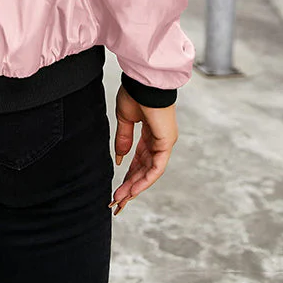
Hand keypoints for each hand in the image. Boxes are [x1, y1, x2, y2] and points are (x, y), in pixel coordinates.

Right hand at [108, 84, 177, 215]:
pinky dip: (144, 179)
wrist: (144, 81)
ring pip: (150, 172)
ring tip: (120, 199)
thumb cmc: (135, 93)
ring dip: (134, 187)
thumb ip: (123, 139)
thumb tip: (119, 158)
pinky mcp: (166, 143)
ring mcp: (164, 142)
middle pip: (144, 170)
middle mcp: (159, 141)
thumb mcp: (124, 119)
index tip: (117, 187)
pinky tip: (133, 189)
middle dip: (129, 186)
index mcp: (150, 134)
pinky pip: (156, 167)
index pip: (139, 160)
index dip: (128, 175)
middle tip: (117, 201)